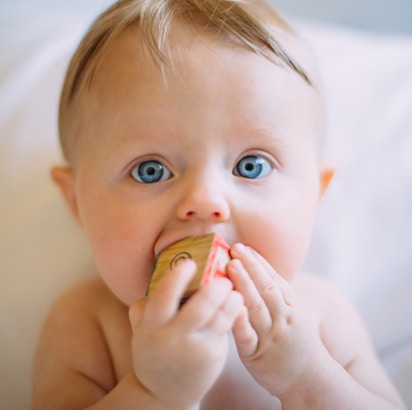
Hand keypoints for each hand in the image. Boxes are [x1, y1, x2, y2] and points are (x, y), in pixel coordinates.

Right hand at [129, 260, 242, 408]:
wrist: (165, 392)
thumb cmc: (154, 351)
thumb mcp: (142, 331)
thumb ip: (144, 308)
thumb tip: (154, 282)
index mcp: (152, 327)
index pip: (164, 298)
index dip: (177, 279)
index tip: (189, 263)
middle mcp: (174, 338)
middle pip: (199, 308)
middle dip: (214, 289)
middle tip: (223, 277)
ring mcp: (196, 349)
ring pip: (219, 318)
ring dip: (230, 300)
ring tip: (234, 289)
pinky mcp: (213, 356)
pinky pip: (226, 328)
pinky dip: (234, 313)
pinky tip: (237, 302)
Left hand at [227, 244, 320, 396]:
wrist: (310, 379)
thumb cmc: (294, 342)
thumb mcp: (292, 315)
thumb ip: (277, 295)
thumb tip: (257, 270)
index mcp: (289, 307)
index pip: (274, 279)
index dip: (259, 262)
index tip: (244, 246)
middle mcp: (281, 318)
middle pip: (267, 288)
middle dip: (251, 267)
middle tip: (236, 249)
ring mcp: (270, 336)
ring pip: (257, 307)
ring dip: (245, 285)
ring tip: (232, 266)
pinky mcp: (257, 355)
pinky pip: (248, 337)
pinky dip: (241, 321)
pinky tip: (232, 307)